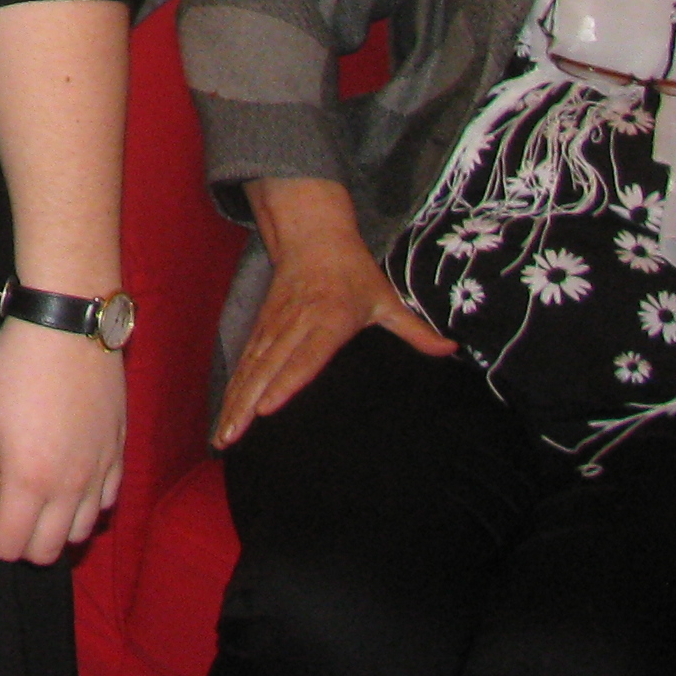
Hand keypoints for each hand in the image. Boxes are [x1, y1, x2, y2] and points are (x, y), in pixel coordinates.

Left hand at [0, 318, 125, 563]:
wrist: (68, 328)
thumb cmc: (14, 368)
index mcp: (30, 481)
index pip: (9, 546)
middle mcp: (72, 488)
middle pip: (47, 552)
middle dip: (16, 541)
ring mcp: (101, 473)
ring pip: (79, 532)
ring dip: (51, 528)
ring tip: (31, 494)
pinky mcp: (119, 454)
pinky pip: (106, 502)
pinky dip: (82, 506)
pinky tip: (64, 479)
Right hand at [213, 179, 454, 448]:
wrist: (312, 235)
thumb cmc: (352, 271)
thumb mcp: (385, 297)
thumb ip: (415, 330)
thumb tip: (452, 350)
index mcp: (327, 318)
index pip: (305, 356)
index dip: (286, 383)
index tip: (267, 410)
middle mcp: (294, 324)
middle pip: (267, 370)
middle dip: (247, 406)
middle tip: (231, 440)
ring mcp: (273, 327)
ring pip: (250, 369)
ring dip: (234, 403)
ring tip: (223, 436)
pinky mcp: (261, 328)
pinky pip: (244, 362)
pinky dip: (232, 389)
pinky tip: (225, 414)